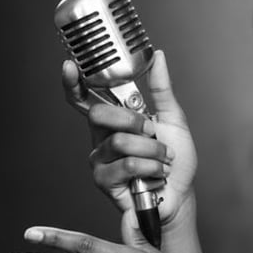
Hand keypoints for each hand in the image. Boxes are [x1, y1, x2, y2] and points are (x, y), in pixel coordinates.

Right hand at [62, 50, 197, 244]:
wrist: (181, 195)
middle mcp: (101, 139)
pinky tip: (157, 175)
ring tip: (163, 161)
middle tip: (154, 134)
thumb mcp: (173, 120)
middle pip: (100, 114)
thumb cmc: (175, 162)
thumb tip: (157, 56)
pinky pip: (128, 164)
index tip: (70, 66)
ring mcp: (99, 160)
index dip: (73, 83)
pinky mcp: (103, 181)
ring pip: (121, 141)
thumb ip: (162, 89)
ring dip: (153, 151)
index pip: (85, 100)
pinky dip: (152, 168)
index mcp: (115, 122)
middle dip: (136, 122)